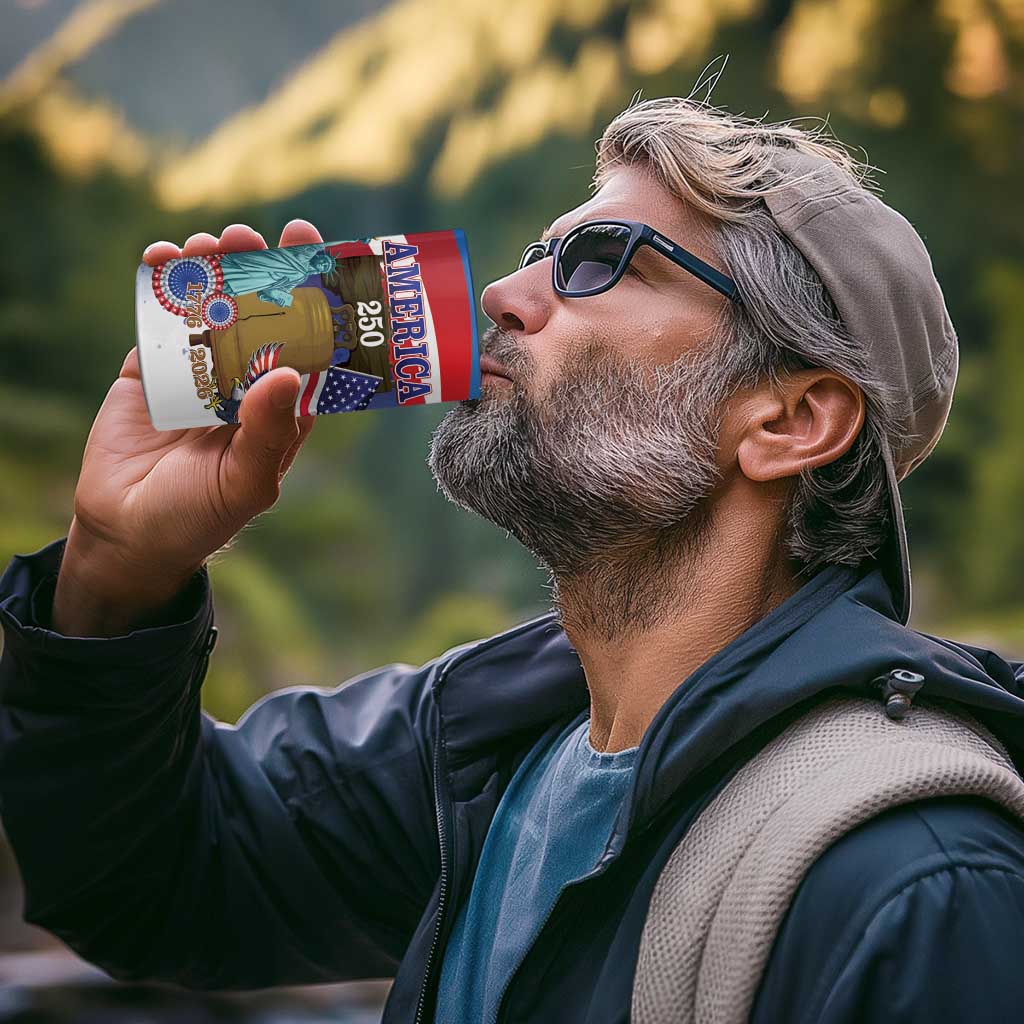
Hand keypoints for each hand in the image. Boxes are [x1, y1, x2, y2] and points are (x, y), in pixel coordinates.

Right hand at [52, 221, 323, 635]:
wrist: (126, 532)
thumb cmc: (199, 516)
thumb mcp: (245, 482)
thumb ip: (269, 431)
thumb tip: (290, 373)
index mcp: (281, 406)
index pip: (307, 344)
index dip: (314, 300)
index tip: (316, 254)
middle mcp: (245, 381)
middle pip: (260, 313)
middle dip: (260, 271)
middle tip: (256, 237)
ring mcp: (199, 371)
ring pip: (212, 307)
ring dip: (213, 269)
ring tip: (211, 243)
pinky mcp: (152, 368)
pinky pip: (161, 318)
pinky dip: (161, 285)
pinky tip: (164, 258)